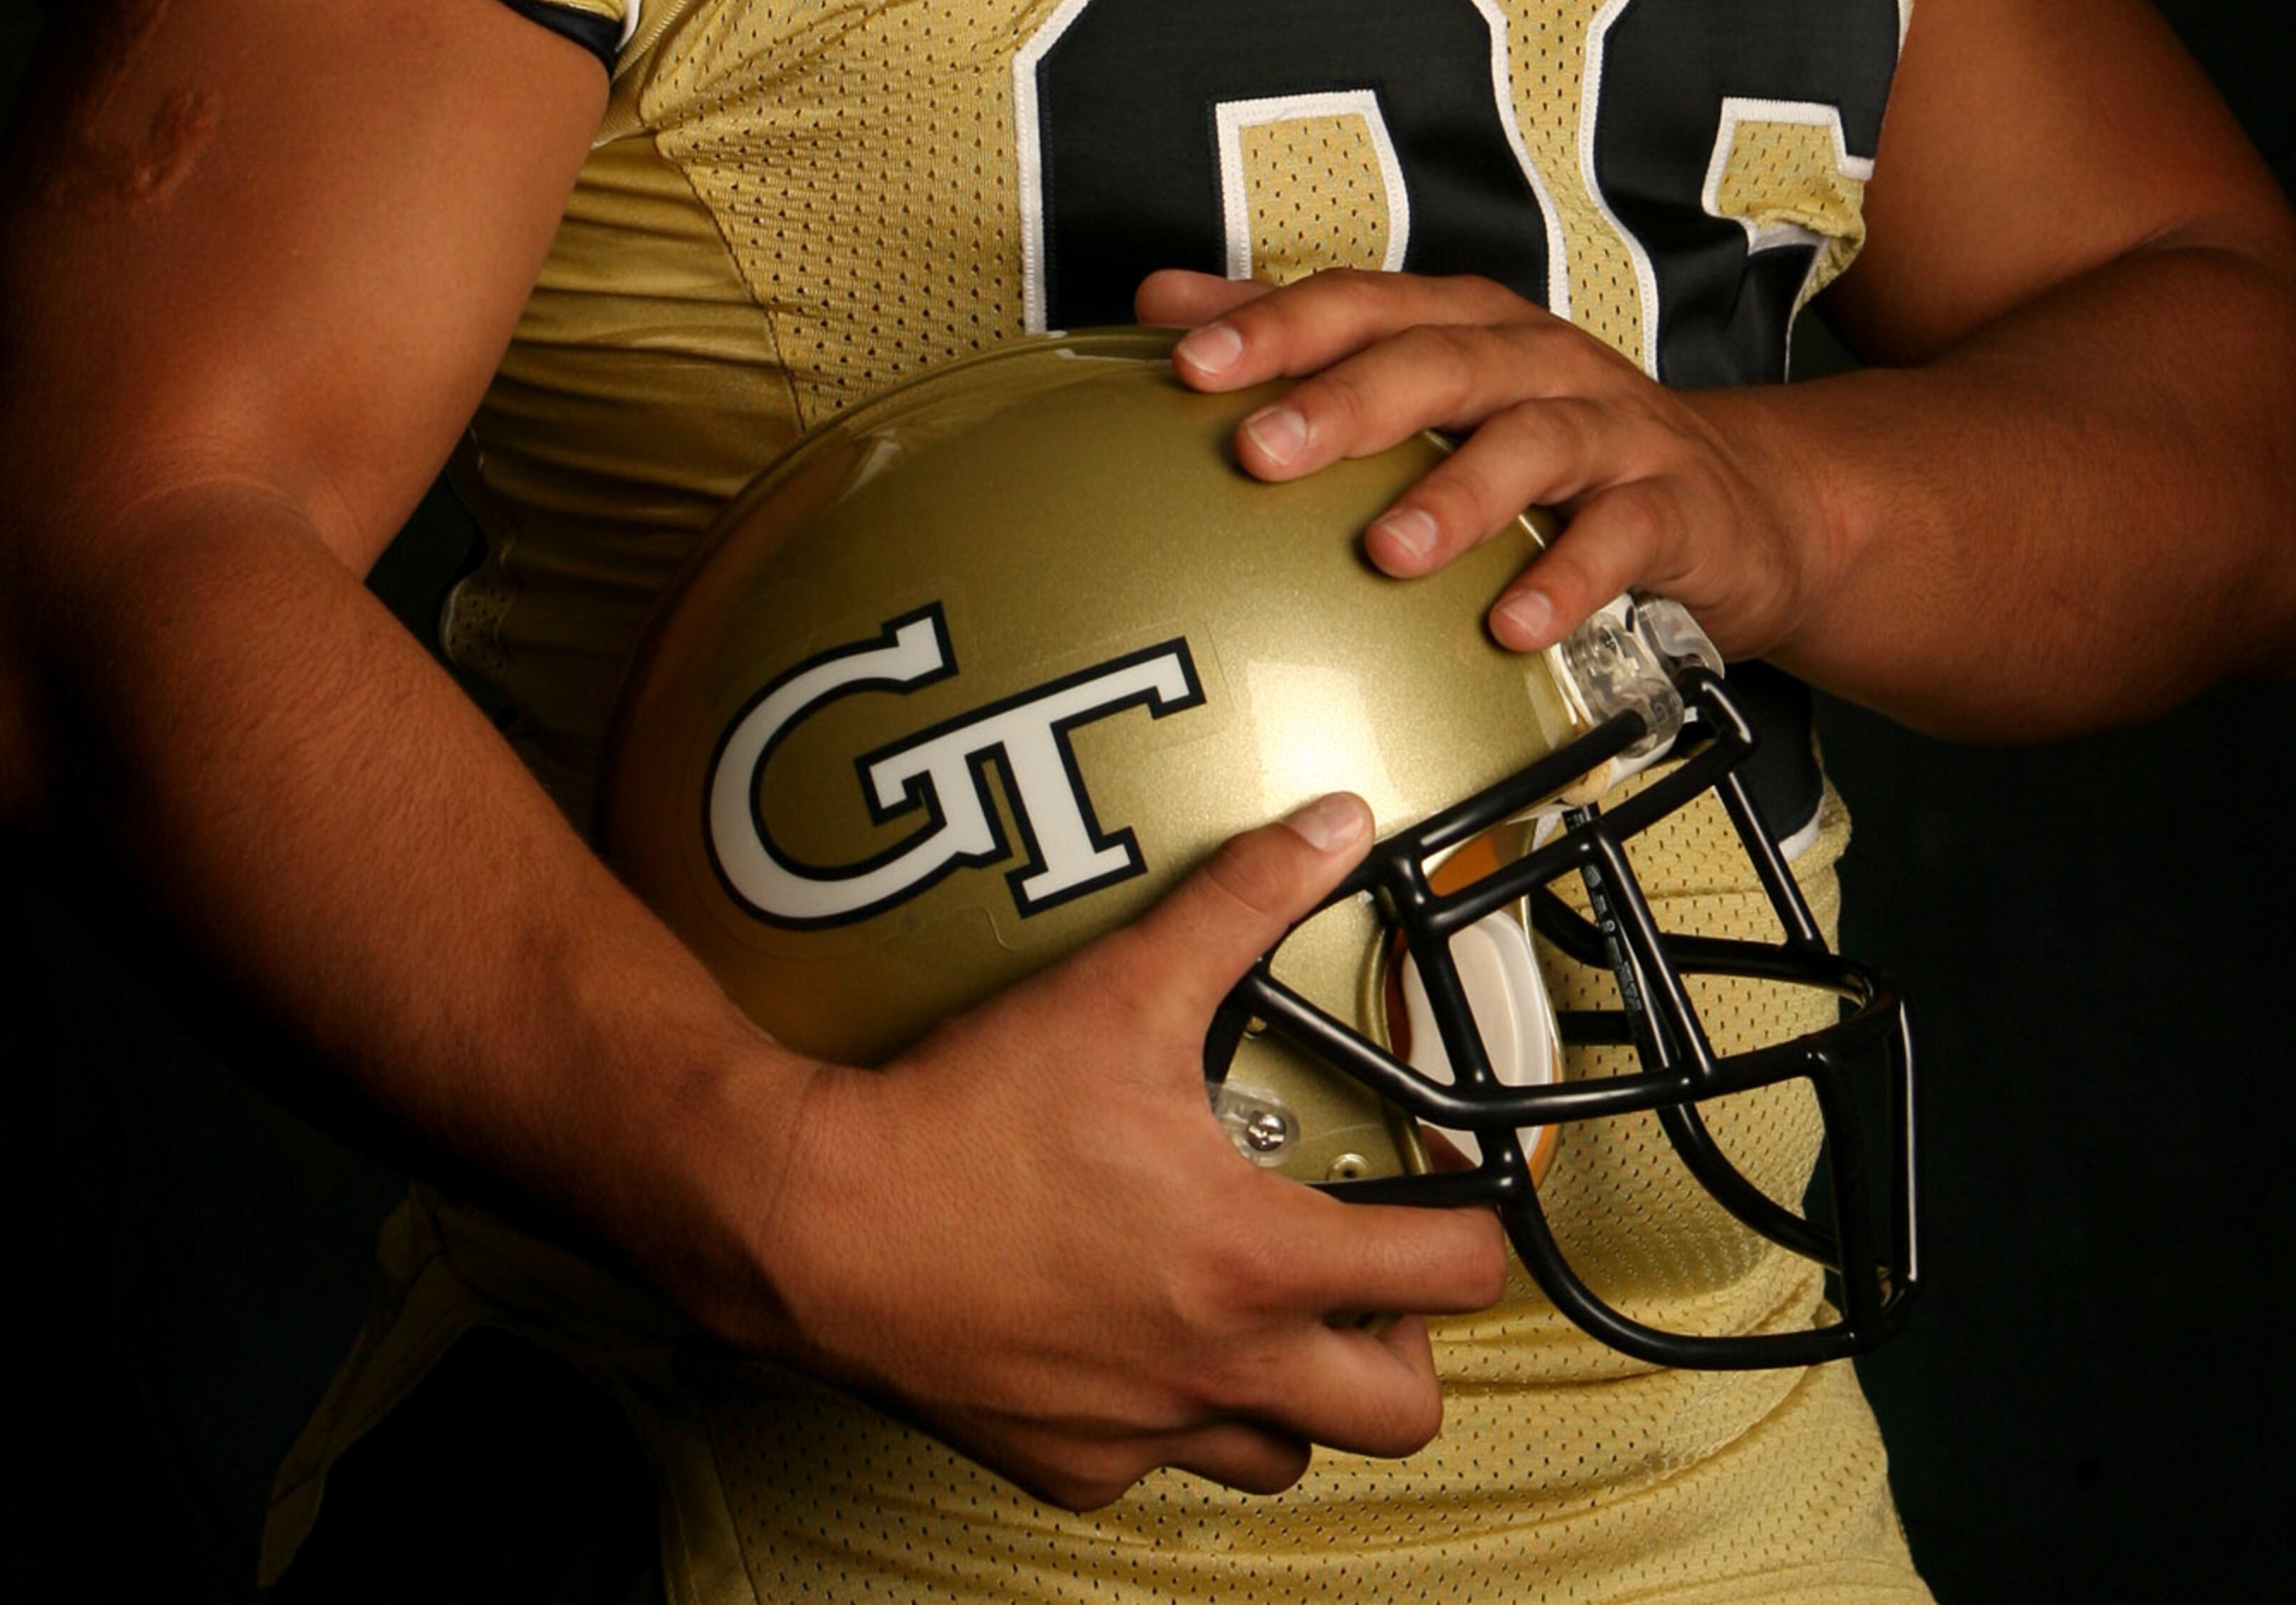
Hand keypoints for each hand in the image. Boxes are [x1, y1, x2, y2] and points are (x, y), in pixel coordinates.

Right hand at [748, 792, 1507, 1508]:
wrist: (818, 1222)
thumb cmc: (965, 1124)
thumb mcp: (1124, 988)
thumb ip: (1243, 903)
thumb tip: (1330, 831)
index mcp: (1253, 1261)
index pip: (1451, 1276)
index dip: (1478, 1230)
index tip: (1457, 1196)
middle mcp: (1217, 1368)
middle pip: (1399, 1412)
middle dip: (1411, 1346)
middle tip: (1377, 1275)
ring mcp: (1143, 1430)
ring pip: (1285, 1456)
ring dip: (1298, 1389)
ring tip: (1268, 1305)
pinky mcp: (1067, 1465)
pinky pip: (1160, 1463)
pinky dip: (1171, 1411)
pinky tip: (1137, 1332)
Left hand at [1138, 268, 1826, 662]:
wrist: (1741, 500)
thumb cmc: (1556, 441)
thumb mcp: (1433, 381)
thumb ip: (1303, 342)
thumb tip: (1163, 301)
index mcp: (1465, 323)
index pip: (1361, 303)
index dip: (1275, 326)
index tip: (1186, 362)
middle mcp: (1535, 359)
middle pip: (1438, 357)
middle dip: (1346, 400)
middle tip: (1260, 450)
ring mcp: (1611, 428)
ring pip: (1533, 439)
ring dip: (1458, 493)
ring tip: (1388, 552)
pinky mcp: (1673, 506)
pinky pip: (1622, 538)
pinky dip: (1568, 579)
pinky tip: (1511, 626)